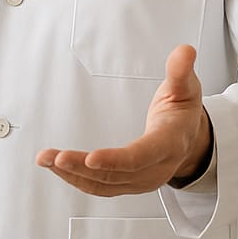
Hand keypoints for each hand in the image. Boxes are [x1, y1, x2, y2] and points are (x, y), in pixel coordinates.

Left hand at [36, 44, 211, 195]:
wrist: (191, 139)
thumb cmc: (183, 112)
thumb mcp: (186, 87)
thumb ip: (181, 70)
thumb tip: (185, 51)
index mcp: (169, 144)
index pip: (140, 156)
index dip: (116, 160)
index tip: (90, 158)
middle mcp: (155, 168)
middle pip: (116, 174)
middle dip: (82, 167)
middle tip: (55, 157)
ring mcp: (141, 179)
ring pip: (104, 184)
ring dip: (72, 175)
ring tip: (46, 160)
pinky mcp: (128, 183)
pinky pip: (101, 187)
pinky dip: (77, 179)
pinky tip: (58, 169)